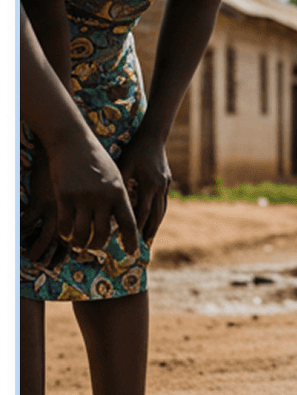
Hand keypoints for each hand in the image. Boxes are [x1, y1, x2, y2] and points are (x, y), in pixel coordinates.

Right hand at [22, 134, 138, 264]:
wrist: (72, 141)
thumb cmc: (96, 159)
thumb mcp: (115, 175)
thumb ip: (119, 197)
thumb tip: (123, 220)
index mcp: (119, 192)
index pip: (129, 223)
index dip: (131, 241)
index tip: (133, 253)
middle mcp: (102, 197)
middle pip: (103, 234)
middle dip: (99, 245)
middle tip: (95, 248)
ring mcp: (82, 198)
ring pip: (83, 233)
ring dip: (81, 243)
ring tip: (80, 245)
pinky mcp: (64, 196)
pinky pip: (65, 224)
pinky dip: (66, 233)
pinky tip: (67, 235)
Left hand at [117, 134, 171, 243]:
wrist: (153, 136)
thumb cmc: (135, 149)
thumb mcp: (124, 165)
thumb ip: (119, 184)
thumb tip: (108, 204)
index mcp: (149, 184)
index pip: (142, 212)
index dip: (135, 227)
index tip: (128, 239)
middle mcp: (159, 187)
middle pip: (155, 215)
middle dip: (148, 231)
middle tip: (142, 245)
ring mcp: (165, 185)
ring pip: (162, 210)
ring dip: (156, 224)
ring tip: (150, 237)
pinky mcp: (167, 181)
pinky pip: (164, 202)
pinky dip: (159, 213)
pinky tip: (154, 219)